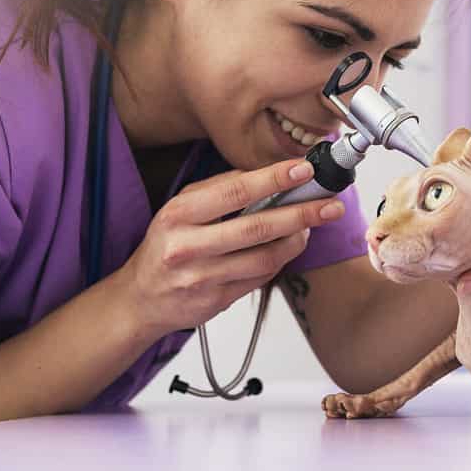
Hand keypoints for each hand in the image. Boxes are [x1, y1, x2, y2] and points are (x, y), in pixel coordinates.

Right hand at [115, 159, 344, 336]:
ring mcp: (203, 277)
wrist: (140, 298)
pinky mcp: (217, 300)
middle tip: (330, 204)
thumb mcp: (181, 209)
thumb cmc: (167, 245)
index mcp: (178, 214)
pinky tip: (289, 246)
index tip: (305, 170)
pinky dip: (281, 260)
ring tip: (312, 225)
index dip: (274, 179)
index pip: (235, 192)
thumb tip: (268, 173)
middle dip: (301, 213)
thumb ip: (219, 190)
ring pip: (265, 257)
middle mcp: (187, 246)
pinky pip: (261, 277)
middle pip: (257, 227)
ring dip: (297, 239)